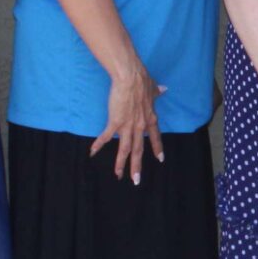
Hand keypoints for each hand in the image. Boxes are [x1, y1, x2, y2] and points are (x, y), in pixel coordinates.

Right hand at [92, 63, 164, 181]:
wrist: (131, 78)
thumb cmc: (142, 80)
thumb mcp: (153, 88)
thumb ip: (157, 92)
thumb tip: (164, 89)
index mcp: (150, 118)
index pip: (154, 137)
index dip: (157, 148)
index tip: (160, 159)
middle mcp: (140, 126)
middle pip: (138, 150)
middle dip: (137, 166)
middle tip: (136, 180)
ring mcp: (128, 126)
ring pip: (125, 149)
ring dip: (121, 164)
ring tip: (119, 175)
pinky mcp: (115, 122)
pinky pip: (106, 137)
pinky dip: (99, 145)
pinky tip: (92, 152)